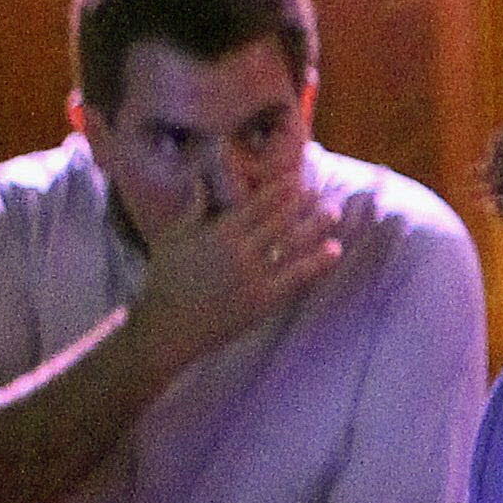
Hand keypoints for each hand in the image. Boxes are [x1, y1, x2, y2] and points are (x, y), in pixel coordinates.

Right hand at [124, 179, 339, 372]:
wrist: (170, 324)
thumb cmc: (168, 279)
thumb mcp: (175, 238)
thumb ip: (193, 209)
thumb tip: (200, 179)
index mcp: (218, 232)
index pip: (255, 205)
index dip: (277, 191)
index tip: (294, 178)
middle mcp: (240, 251)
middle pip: (277, 221)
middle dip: (299, 203)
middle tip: (319, 189)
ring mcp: (254, 276)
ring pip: (292, 245)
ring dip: (315, 226)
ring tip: (334, 211)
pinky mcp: (265, 299)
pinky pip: (297, 277)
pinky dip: (318, 263)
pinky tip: (334, 250)